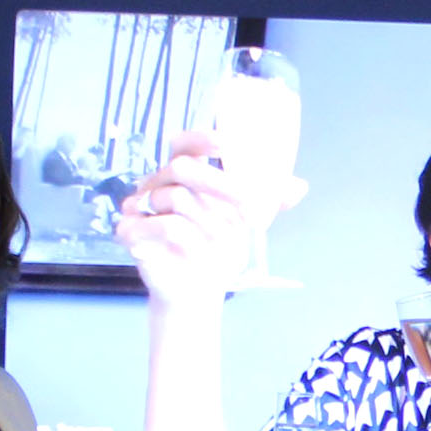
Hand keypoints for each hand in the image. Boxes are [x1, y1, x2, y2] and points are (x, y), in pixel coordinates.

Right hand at [114, 130, 294, 302]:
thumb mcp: (245, 223)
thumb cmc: (216, 250)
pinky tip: (201, 252)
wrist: (197, 292)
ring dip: (211, 219)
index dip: (201, 139)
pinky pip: (164, 226)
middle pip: (181, 168)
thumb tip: (300, 186)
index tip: (228, 143)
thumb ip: (269, 201)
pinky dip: (190, 240)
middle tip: (249, 206)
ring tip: (228, 239)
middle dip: (219, 184)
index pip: (183, 145)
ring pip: (176, 198)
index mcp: (180, 176)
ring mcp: (139, 208)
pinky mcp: (130, 233)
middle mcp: (157, 186)